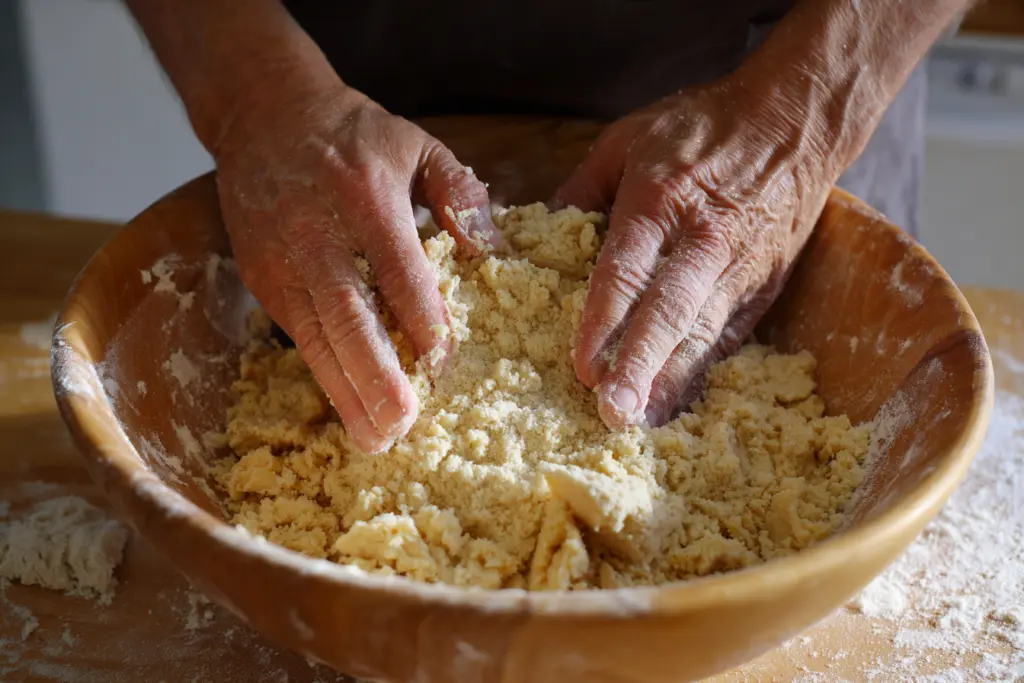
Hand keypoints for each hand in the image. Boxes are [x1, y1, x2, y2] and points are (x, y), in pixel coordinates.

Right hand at [214, 85, 498, 452]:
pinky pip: (297, 335)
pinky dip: (324, 374)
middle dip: (374, 375)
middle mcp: (319, 232)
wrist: (264, 116)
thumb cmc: (354, 136)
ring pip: (314, 337)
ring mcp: (283, 259)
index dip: (421, 320)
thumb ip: (459, 191)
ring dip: (345, 392)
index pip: (397, 269)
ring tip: (375, 439)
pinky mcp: (263, 278)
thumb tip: (490, 248)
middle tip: (403, 423)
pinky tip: (350, 407)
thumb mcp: (417, 144)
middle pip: (346, 314)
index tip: (443, 364)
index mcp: (366, 196)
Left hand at [553, 82, 836, 427]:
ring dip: (669, 382)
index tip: (581, 364)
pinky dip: (701, 374)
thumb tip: (540, 233)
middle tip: (612, 413)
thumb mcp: (627, 139)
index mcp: (660, 200)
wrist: (795, 121)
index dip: (604, 320)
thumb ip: (581, 188)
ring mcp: (737, 267)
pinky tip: (676, 406)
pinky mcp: (760, 287)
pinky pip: (727, 338)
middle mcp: (701, 240)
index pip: (627, 269)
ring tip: (640, 424)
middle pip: (669, 312)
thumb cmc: (702, 127)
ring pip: (701, 335)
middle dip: (640, 366)